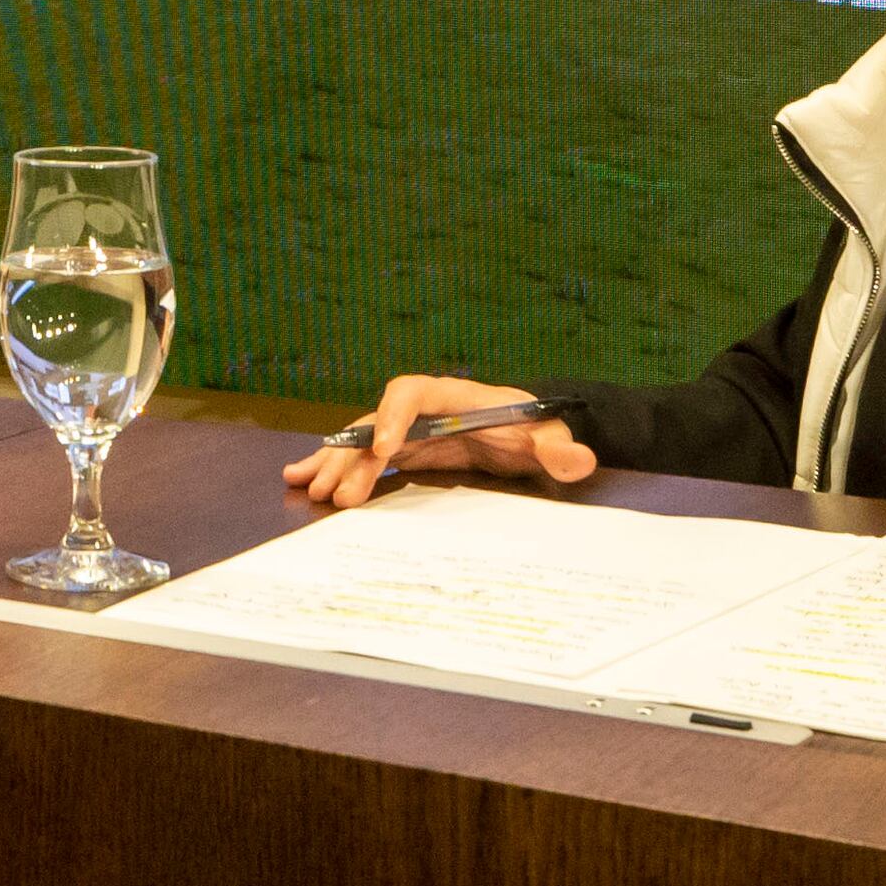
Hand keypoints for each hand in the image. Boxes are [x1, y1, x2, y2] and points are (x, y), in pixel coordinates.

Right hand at [280, 372, 597, 512]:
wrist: (527, 429)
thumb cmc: (533, 426)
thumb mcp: (548, 438)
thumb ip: (560, 450)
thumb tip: (582, 461)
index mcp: (450, 395)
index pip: (411, 393)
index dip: (393, 418)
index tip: (384, 451)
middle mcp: (420, 408)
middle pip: (375, 422)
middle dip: (354, 456)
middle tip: (336, 493)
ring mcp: (407, 429)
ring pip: (362, 441)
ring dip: (334, 463)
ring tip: (308, 488)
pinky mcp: (404, 450)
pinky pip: (363, 456)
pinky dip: (334, 464)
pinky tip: (303, 479)